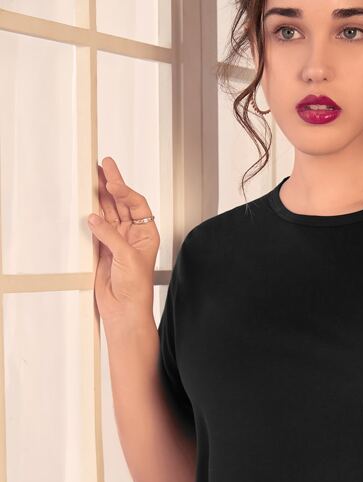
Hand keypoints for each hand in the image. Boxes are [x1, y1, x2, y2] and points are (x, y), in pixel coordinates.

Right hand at [87, 156, 159, 325]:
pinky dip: (91, 214)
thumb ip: (110, 235)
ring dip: (101, 195)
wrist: (124, 309)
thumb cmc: (136, 288)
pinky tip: (88, 202)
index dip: (125, 190)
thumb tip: (95, 218)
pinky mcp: (103, 248)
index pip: (137, 204)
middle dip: (112, 184)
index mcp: (147, 234)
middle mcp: (133, 235)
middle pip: (122, 203)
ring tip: (93, 176)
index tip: (113, 181)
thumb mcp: (126, 256)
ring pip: (108, 211)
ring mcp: (117, 240)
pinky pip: (96, 226)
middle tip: (104, 165)